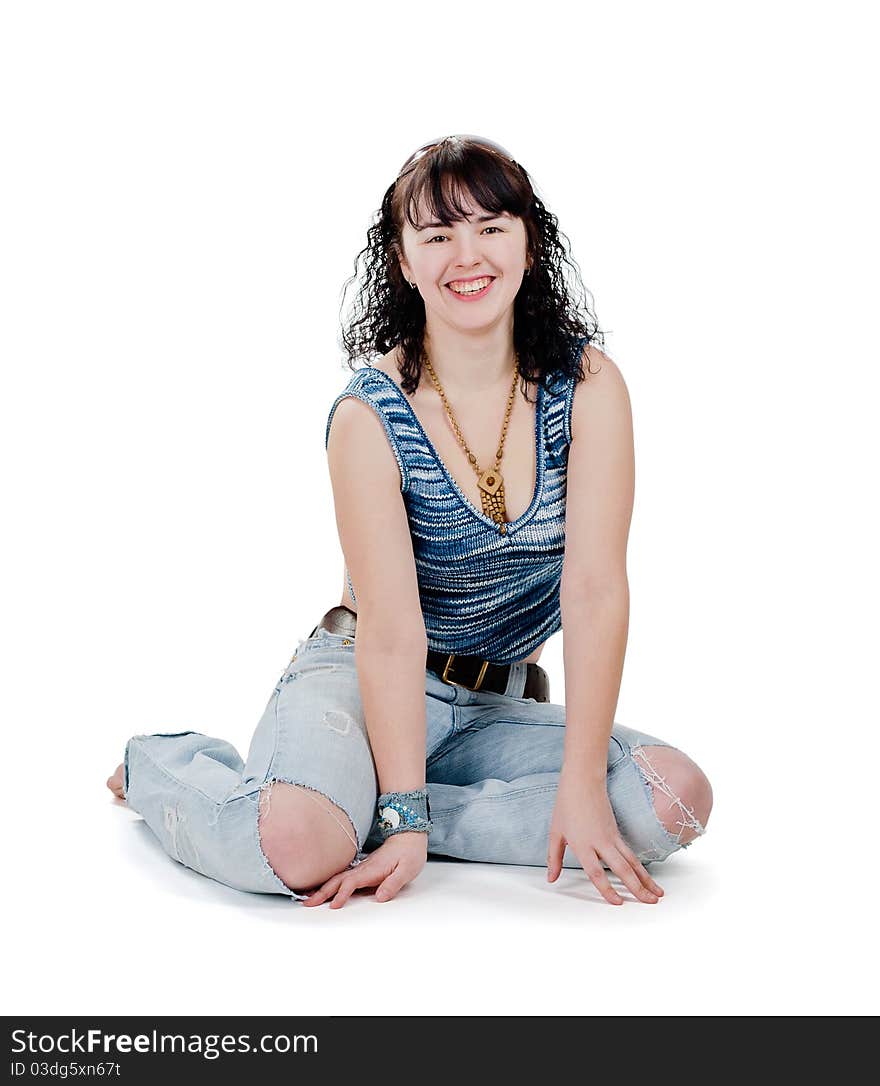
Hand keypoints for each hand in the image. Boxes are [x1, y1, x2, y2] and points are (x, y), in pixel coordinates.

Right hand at [302, 831, 427, 908]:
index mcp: (373, 869)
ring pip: (338, 878)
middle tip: (307, 904)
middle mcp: (363, 868)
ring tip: (310, 898)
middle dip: (323, 892)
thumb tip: (380, 897)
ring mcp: (362, 867)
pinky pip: (344, 876)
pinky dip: (331, 883)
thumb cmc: (410, 852)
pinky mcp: (363, 868)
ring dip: (323, 888)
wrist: (409, 835)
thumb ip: (393, 883)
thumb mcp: (407, 869)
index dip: (342, 895)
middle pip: (338, 880)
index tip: (333, 906)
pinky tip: (326, 888)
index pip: (352, 883)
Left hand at [547, 766, 664, 904]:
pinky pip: (631, 854)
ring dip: (646, 879)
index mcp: (583, 844)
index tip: (618, 903)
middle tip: (651, 903)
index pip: (596, 872)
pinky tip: (647, 878)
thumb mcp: (556, 832)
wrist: (583, 781)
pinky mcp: (616, 832)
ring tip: (659, 894)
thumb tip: (550, 879)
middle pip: (622, 869)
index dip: (607, 889)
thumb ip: (554, 858)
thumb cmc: (566, 805)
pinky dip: (640, 867)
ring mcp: (611, 837)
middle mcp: (600, 842)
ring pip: (632, 862)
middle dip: (637, 888)